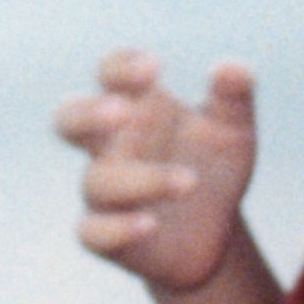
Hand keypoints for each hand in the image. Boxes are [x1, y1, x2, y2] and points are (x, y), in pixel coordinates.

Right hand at [53, 51, 256, 292]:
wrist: (215, 234)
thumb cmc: (212, 168)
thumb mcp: (233, 131)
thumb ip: (234, 97)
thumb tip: (234, 69)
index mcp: (134, 108)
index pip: (109, 74)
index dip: (121, 67)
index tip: (155, 68)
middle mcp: (109, 147)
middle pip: (68, 118)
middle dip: (89, 113)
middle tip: (123, 111)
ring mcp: (104, 192)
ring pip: (97, 181)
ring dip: (142, 179)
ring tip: (191, 181)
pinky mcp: (106, 237)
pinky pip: (93, 232)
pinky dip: (117, 228)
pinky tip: (151, 223)